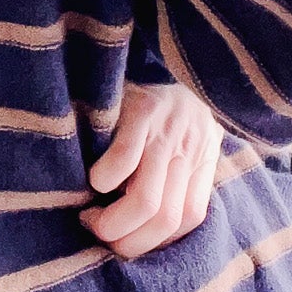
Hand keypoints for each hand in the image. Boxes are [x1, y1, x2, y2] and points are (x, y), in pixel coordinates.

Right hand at [79, 81, 223, 258]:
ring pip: (147, 201)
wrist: (159, 49)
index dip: (155, 240)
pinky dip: (104, 182)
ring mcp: (167, 129)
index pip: (190, 217)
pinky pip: (124, 161)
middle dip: (130, 242)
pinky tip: (91, 182)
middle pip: (167, 218)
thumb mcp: (181, 138)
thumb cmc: (160, 103)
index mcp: (202, 156)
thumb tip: (148, 226)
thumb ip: (176, 175)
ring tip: (89, 218)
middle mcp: (190, 146)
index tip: (126, 239)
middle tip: (102, 236)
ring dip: (112, 223)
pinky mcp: (142, 110)